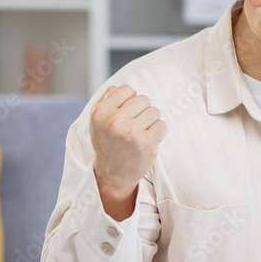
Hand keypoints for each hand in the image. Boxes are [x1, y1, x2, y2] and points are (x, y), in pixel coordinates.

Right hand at [90, 85, 166, 220]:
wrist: (113, 174)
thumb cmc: (108, 144)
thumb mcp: (97, 121)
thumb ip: (107, 101)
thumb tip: (120, 87)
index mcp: (100, 112)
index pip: (127, 89)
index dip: (130, 100)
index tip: (127, 113)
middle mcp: (114, 121)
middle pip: (144, 99)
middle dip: (143, 111)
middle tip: (134, 125)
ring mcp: (130, 132)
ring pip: (155, 111)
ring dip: (152, 121)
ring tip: (141, 133)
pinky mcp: (145, 143)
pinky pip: (163, 125)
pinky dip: (159, 132)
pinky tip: (148, 140)